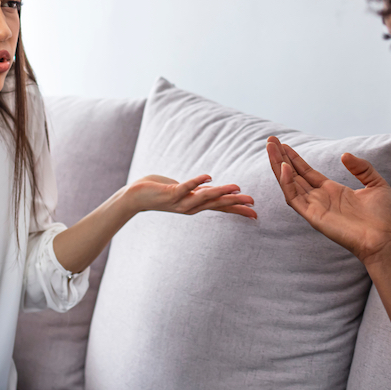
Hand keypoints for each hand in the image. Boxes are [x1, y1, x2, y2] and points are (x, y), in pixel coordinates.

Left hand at [126, 174, 256, 219]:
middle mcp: (190, 207)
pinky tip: (208, 177)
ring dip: (221, 193)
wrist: (136, 198)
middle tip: (253, 203)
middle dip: (235, 203)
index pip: (220, 208)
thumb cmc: (160, 192)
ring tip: (237, 189)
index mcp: (195, 206)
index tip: (255, 213)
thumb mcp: (184, 192)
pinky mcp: (170, 193)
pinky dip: (197, 182)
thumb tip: (213, 188)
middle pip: (217, 205)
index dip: (237, 210)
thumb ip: (198, 192)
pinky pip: (186, 187)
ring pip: (205, 197)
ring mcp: (181, 201)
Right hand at [266, 136, 390, 262]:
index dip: (295, 158)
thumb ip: (361, 168)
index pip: (307, 172)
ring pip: (290, 184)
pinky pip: (295, 198)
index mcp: (332, 191)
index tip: (284, 144)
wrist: (383, 239)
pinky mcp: (313, 216)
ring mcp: (315, 207)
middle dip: (281, 158)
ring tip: (270, 149)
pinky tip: (284, 168)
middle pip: (294, 175)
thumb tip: (344, 155)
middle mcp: (320, 198)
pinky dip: (287, 183)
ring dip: (278, 166)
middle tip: (270, 140)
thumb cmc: (382, 217)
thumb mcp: (376, 184)